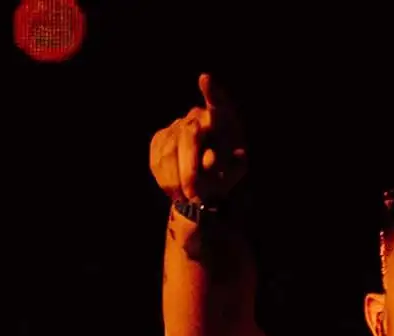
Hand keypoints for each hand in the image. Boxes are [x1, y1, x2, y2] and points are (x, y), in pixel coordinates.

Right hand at [149, 73, 247, 205]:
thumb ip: (231, 166)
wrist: (205, 182)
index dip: (212, 93)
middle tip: (194, 195)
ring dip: (178, 178)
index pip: (218, 103)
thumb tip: (210, 159)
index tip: (206, 80)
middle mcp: (198, 117)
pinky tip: (176, 191)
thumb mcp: (235, 172)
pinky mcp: (160, 139)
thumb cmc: (226, 172)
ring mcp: (177, 126)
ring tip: (188, 197)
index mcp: (223, 120)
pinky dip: (167, 178)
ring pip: (170, 149)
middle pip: (189, 134)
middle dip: (190, 168)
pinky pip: (158, 158)